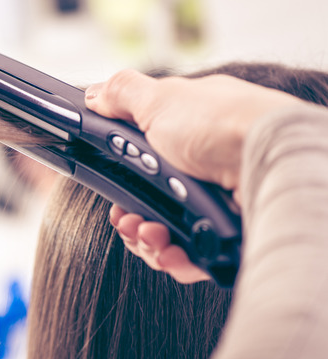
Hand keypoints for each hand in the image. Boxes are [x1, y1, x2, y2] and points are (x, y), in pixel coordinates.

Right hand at [85, 69, 302, 282]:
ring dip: (147, 241)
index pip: (141, 168)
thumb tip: (94, 94)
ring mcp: (213, 205)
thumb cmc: (221, 124)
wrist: (269, 161)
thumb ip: (122, 95)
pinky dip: (174, 258)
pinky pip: (189, 259)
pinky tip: (170, 250)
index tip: (112, 195)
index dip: (121, 185)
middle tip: (129, 220)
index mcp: (183, 138)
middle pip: (150, 208)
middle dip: (131, 221)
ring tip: (151, 233)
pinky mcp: (226, 236)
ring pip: (166, 238)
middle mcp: (199, 172)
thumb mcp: (159, 99)